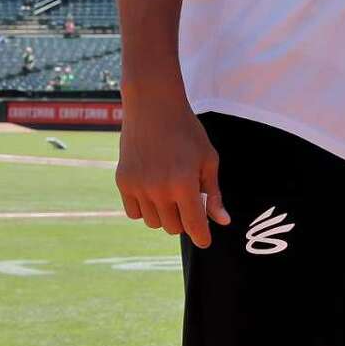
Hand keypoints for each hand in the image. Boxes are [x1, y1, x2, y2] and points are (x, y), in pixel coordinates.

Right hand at [115, 100, 229, 247]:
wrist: (153, 105)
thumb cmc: (187, 131)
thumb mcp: (208, 159)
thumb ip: (214, 193)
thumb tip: (222, 221)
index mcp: (184, 184)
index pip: (194, 226)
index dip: (202, 237)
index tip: (205, 239)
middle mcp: (159, 189)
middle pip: (174, 228)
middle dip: (184, 220)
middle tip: (188, 200)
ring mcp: (138, 186)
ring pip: (154, 223)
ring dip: (164, 215)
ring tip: (169, 192)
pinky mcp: (123, 182)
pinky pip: (134, 212)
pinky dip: (144, 208)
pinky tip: (152, 190)